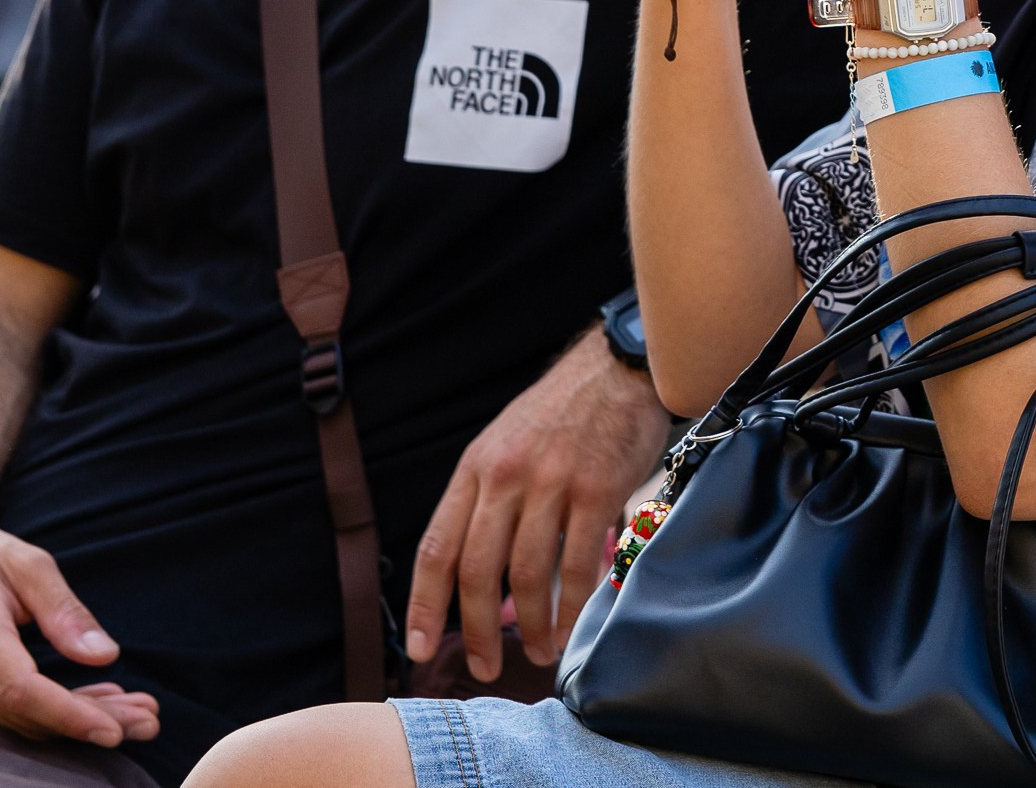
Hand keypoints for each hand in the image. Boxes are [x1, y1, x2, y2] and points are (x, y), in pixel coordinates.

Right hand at [0, 504, 158, 746]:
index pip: (21, 689)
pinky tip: (95, 703)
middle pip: (27, 714)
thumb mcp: (25, 561)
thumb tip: (104, 655)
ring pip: (19, 720)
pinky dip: (52, 713)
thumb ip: (64, 610)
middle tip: (149, 723)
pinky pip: (7, 712)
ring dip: (77, 722)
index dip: (71, 715)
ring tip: (135, 715)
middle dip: (90, 723)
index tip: (116, 729)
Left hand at [404, 330, 669, 678]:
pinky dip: (572, 607)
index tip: (418, 647)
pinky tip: (569, 629)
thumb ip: (487, 503)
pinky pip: (578, 563)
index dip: (424, 605)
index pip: (437, 547)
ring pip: (528, 574)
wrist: (617, 368)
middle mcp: (505, 476)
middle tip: (483, 667)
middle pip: (478, 571)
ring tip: (536, 652)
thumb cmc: (560, 415)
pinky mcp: (597, 489)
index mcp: (475, 468)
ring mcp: (551, 482)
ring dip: (530, 626)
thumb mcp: (504, 445)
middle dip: (475, 630)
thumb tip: (477, 578)